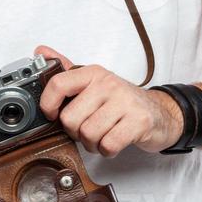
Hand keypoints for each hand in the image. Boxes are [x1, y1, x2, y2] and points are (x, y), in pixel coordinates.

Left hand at [34, 44, 183, 156]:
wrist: (161, 113)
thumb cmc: (122, 101)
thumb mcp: (94, 82)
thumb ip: (67, 70)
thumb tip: (41, 51)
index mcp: (93, 73)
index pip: (58, 84)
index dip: (48, 104)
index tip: (52, 115)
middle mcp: (108, 84)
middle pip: (70, 118)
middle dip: (76, 132)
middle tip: (87, 130)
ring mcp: (125, 102)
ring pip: (88, 134)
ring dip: (92, 144)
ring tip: (102, 136)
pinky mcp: (139, 122)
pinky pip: (108, 144)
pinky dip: (108, 150)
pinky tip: (113, 143)